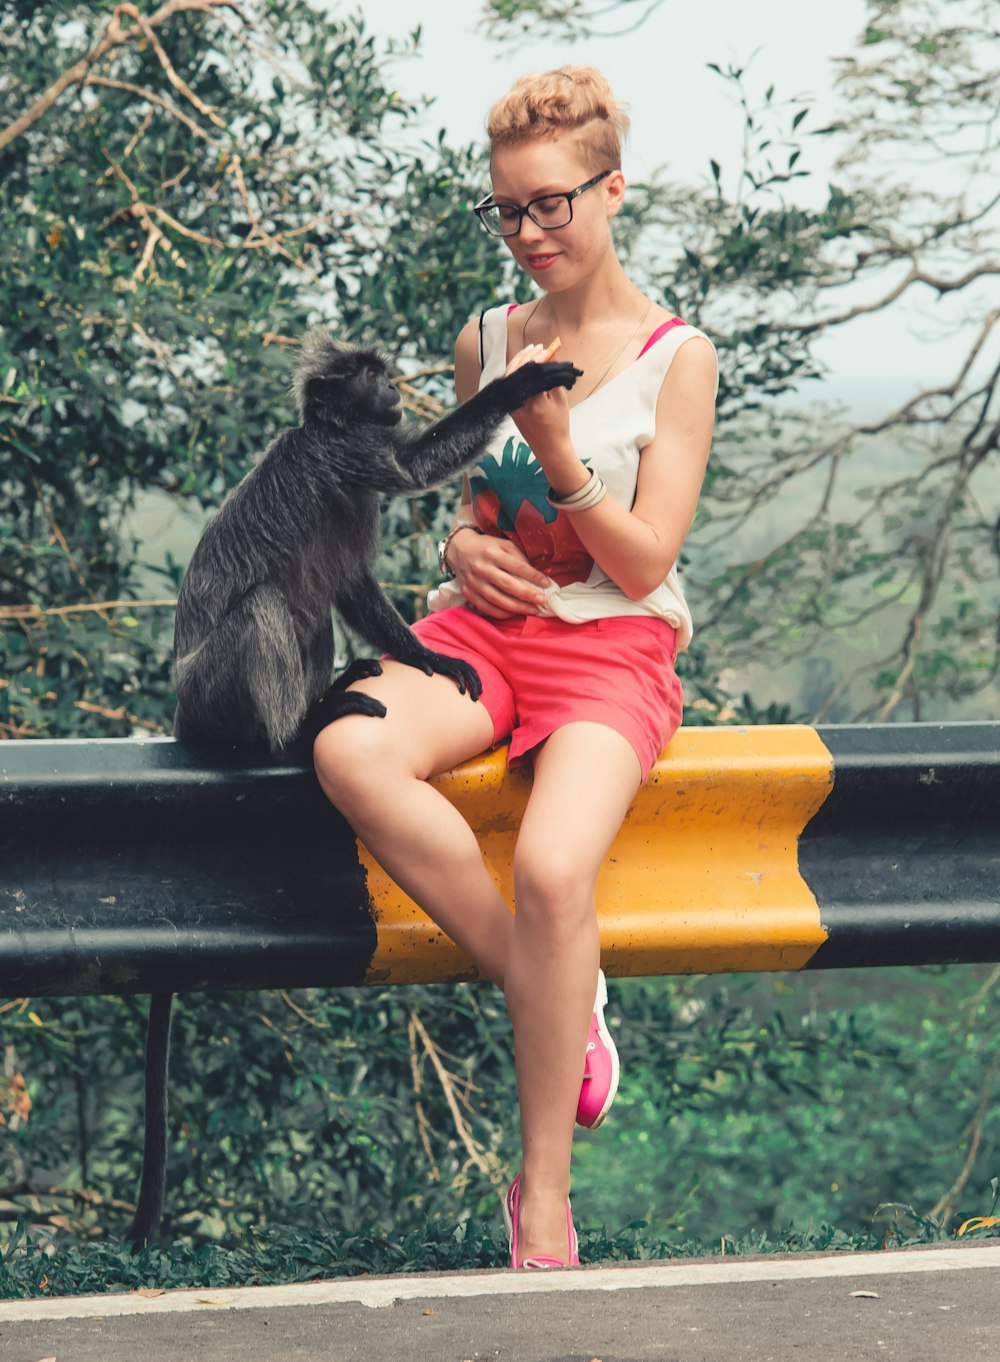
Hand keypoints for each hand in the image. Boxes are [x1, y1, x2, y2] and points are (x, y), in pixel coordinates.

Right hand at [447, 525, 552, 618]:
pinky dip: (502, 613)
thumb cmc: (487, 547)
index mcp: (493, 553)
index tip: (547, 584)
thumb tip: (536, 575)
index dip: (534, 576)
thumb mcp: (503, 544)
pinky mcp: (468, 593)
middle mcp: (482, 568)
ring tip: (533, 610)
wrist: (459, 550)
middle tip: (543, 601)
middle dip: (528, 595)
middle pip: (508, 585)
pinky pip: (486, 608)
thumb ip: (518, 557)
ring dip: (517, 607)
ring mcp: (473, 582)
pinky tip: (514, 614)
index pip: (517, 566)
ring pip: (497, 599)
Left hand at [503, 344, 573, 458]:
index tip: (546, 350)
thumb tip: (551, 355)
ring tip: (531, 352)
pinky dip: (517, 374)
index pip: (532, 372)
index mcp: (533, 402)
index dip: (538, 358)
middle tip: (537, 347)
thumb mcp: (560, 398)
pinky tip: (524, 366)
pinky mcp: (510, 407)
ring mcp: (512, 406)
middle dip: (527, 357)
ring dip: (521, 363)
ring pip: (512, 377)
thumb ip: (554, 376)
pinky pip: (511, 386)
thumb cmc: (558, 424)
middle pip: (517, 372)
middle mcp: (519, 403)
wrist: (549, 447)